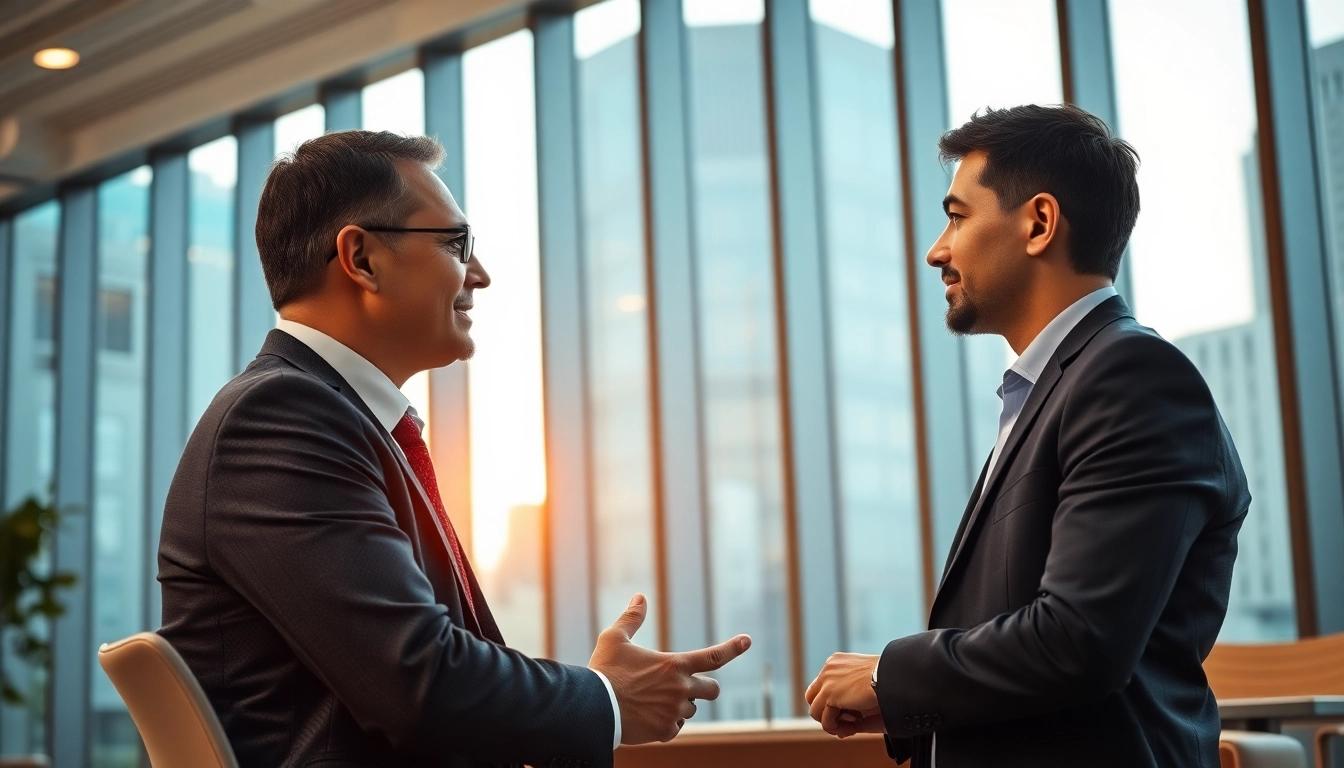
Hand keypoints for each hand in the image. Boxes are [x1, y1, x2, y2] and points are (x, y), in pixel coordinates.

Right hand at [589, 594, 751, 744]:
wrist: (592, 709)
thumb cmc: (603, 672)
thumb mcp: (614, 639)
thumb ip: (631, 618)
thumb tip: (640, 597)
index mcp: (674, 665)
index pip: (713, 656)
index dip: (733, 648)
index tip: (747, 640)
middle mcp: (680, 689)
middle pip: (712, 690)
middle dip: (705, 687)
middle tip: (686, 686)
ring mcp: (674, 712)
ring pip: (691, 709)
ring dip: (680, 705)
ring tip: (652, 700)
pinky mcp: (665, 732)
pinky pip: (676, 727)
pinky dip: (667, 723)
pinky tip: (648, 716)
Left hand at [805, 653, 881, 737]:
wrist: (891, 678)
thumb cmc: (886, 681)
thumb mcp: (865, 687)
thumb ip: (850, 700)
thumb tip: (840, 726)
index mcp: (837, 663)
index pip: (821, 686)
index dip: (830, 704)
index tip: (848, 714)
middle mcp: (828, 668)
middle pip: (812, 697)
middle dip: (825, 713)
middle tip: (845, 722)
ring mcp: (826, 679)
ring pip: (815, 710)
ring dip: (831, 723)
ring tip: (849, 728)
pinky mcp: (828, 693)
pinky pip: (823, 718)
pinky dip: (835, 727)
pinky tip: (851, 728)